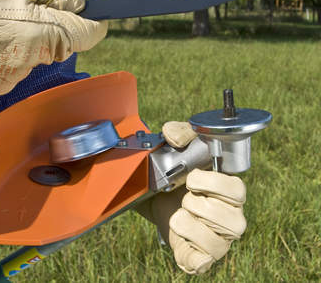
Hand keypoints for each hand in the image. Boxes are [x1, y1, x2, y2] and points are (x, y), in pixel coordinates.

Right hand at [0, 0, 107, 95]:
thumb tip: (79, 3)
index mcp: (47, 32)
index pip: (88, 34)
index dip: (94, 24)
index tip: (95, 20)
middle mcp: (37, 59)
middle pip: (61, 45)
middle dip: (51, 29)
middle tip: (25, 12)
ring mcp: (19, 76)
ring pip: (37, 57)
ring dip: (28, 43)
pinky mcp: (2, 86)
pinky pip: (17, 68)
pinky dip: (10, 56)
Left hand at [136, 122, 246, 274]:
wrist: (157, 198)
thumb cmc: (176, 174)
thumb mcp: (176, 148)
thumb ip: (179, 133)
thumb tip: (174, 137)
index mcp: (231, 191)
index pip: (237, 190)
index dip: (212, 184)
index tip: (191, 178)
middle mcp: (232, 217)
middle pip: (227, 218)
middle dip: (195, 204)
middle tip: (184, 197)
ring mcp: (220, 240)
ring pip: (213, 240)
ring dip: (186, 223)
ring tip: (179, 214)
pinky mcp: (203, 257)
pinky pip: (200, 261)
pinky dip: (185, 247)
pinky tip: (178, 233)